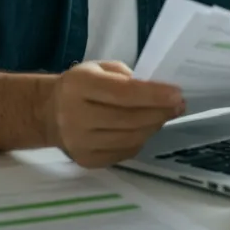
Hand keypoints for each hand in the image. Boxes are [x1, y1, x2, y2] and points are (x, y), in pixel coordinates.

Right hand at [41, 61, 184, 168]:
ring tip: (163, 116)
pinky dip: (139, 140)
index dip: (154, 95)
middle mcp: (75, 116)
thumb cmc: (81, 86)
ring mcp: (79, 142)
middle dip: (159, 112)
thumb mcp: (99, 69)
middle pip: (129, 119)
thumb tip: (160, 92)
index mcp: (79, 85)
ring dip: (152, 127)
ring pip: (129, 138)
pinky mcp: (85, 160)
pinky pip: (123, 153)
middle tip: (179, 106)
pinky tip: (144, 129)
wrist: (49, 113)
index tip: (178, 94)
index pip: (123, 93)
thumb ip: (126, 77)